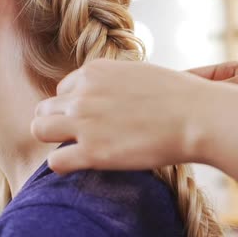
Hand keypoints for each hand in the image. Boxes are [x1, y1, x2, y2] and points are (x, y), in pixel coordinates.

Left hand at [31, 59, 212, 173]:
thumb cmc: (180, 95)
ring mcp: (84, 122)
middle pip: (46, 108)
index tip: (93, 118)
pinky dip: (63, 165)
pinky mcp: (92, 152)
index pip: (63, 90)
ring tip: (75, 150)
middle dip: (59, 122)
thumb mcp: (140, 73)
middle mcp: (82, 93)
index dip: (75, 106)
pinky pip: (54, 161)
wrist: (198, 116)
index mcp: (94, 71)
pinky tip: (81, 165)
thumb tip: (111, 96)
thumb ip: (115, 81)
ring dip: (55, 140)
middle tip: (80, 136)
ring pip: (40, 130)